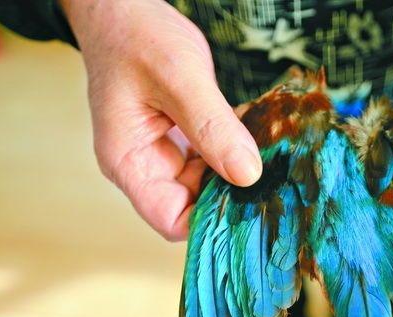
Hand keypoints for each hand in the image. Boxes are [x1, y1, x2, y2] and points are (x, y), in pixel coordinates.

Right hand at [60, 0, 260, 239]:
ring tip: (261, 145)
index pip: (171, 220)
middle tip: (269, 171)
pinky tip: (249, 130)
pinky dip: (232, 148)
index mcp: (129, 162)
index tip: (249, 199)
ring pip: (208, 183)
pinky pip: (212, 157)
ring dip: (235, 167)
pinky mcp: (179, 139)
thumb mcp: (179, 78)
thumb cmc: (136, 37)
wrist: (122, 9)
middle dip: (230, 192)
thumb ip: (212, 127)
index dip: (210, 219)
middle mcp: (144, 166)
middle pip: (194, 205)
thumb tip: (248, 175)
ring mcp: (162, 153)